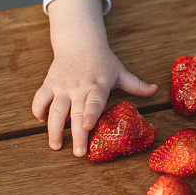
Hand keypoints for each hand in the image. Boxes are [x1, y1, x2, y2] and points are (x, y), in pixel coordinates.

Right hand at [32, 44, 157, 155]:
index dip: (91, 113)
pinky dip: (39, 111)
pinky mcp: (49, 83)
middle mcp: (79, 86)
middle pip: (76, 112)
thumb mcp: (120, 72)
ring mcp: (63, 86)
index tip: (87, 127)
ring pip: (55, 109)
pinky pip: (40, 99)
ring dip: (54, 128)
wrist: (80, 41)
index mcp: (99, 84)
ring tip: (56, 146)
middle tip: (79, 152)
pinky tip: (42, 122)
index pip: (95, 100)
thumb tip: (156, 90)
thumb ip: (136, 85)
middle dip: (77, 133)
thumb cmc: (103, 61)